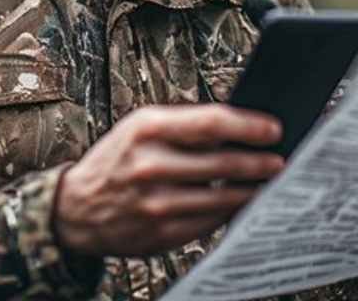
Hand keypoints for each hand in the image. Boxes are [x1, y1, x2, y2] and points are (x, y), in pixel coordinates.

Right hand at [53, 104, 284, 257]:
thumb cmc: (116, 160)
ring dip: (253, 189)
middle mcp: (150, 166)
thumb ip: (184, 124)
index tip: (273, 129)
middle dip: (260, 162)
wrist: (76, 209)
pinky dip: (231, 211)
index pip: (212, 123)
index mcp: (146, 129)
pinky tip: (241, 202)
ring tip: (268, 182)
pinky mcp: (162, 234)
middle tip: (281, 161)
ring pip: (223, 197)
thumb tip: (240, 126)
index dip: (249, 126)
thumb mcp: (139, 127)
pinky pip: (211, 221)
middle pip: (224, 163)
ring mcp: (157, 204)